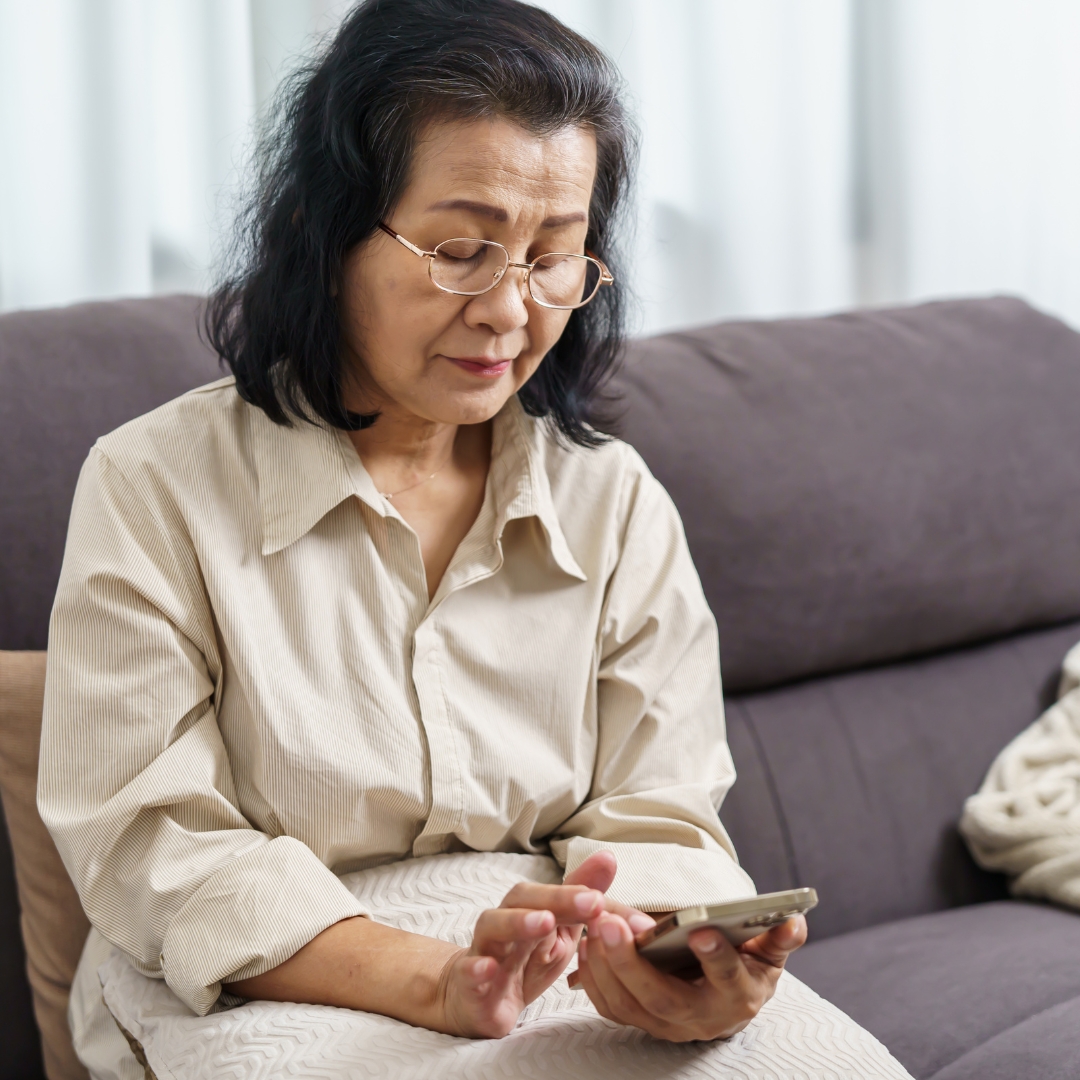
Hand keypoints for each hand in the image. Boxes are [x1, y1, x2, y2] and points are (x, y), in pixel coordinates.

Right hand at [435, 850, 655, 1037]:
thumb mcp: (561, 934)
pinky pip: (467, 971)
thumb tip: (609, 858)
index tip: (604, 898)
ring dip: (516, 922)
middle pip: (522, 899)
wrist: (481, 1001)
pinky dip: (476, 968)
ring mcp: (484, 950)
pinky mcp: (468, 983)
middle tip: (589, 901)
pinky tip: (489, 967)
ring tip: (545, 922)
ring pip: (491, 926)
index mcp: (528, 910)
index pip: (552, 893)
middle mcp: (504, 922)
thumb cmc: (525, 962)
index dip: (578, 893)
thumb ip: (583, 902)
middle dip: (556, 898)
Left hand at [573, 911, 806, 1040]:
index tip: (699, 929)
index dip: (715, 956)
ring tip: (592, 923)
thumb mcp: (769, 950)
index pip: (727, 978)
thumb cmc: (747, 963)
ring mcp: (668, 1025)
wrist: (727, 997)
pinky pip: (611, 1007)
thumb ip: (780, 936)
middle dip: (632, 961)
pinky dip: (593, 978)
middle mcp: (701, 1018)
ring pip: (629, 1004)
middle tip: (610, 921)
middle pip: (663, 998)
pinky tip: (584, 943)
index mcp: (738, 996)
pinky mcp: (641, 1023)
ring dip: (605, 965)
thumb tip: (794, 921)